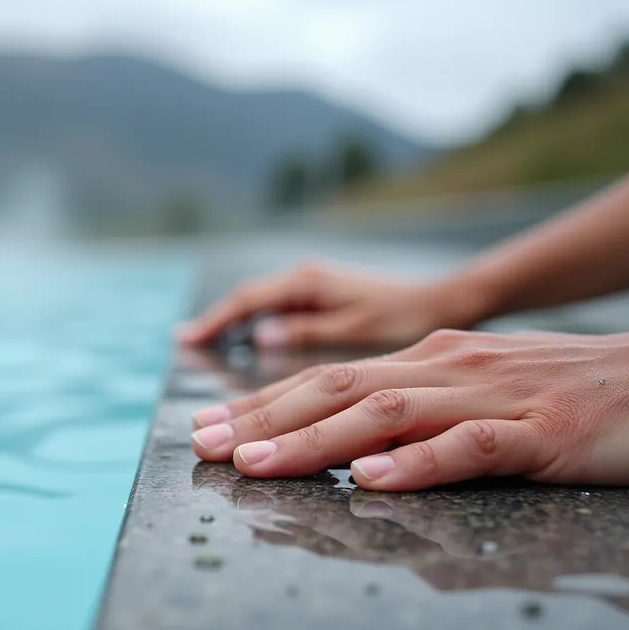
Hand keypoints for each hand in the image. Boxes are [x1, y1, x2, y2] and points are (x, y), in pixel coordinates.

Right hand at [176, 261, 486, 348]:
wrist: (446, 300)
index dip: (216, 323)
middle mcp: (305, 280)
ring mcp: (312, 289)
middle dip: (214, 327)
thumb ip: (310, 332)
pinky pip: (277, 315)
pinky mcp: (322, 302)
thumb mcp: (360, 329)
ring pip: (260, 309)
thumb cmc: (408, 316)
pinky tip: (243, 346)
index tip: (187, 342)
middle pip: (246, 304)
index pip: (248, 301)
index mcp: (309, 283)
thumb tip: (262, 338)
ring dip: (232, 330)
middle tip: (182, 345)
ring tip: (200, 349)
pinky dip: (255, 330)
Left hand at [189, 319, 628, 490]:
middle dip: (265, 418)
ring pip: (388, 414)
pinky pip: (471, 449)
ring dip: (316, 441)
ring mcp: (497, 398)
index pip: (335, 379)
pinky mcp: (543, 432)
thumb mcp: (495, 391)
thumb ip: (432, 413)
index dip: (267, 403)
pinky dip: (418, 464)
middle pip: (341, 389)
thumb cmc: (592, 393)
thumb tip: (365, 456)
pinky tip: (372, 481)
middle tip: (204, 447)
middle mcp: (454, 369)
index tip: (211, 430)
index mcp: (440, 360)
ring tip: (259, 466)